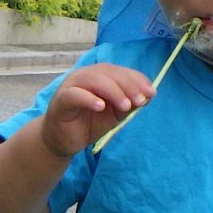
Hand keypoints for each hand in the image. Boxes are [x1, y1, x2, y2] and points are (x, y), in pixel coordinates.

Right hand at [39, 63, 156, 157]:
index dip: (137, 79)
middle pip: (108, 73)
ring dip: (112, 91)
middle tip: (140, 101)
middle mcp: (84, 76)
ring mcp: (71, 86)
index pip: (119, 71)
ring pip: (93, 80)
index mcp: (98, 76)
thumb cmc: (89, 123)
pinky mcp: (60, 100)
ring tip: (125, 106)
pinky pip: (74, 94)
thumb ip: (129, 103)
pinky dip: (88, 98)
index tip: (151, 93)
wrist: (64, 141)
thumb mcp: (115, 114)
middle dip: (128, 85)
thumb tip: (149, 95)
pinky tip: (101, 106)